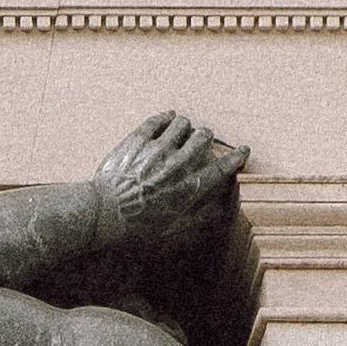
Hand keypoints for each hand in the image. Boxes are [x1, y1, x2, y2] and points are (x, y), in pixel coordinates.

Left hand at [94, 110, 247, 254]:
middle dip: (206, 137)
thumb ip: (197, 216)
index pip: (221, 168)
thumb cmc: (136, 226)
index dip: (235, 158)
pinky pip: (157, 120)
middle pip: (203, 139)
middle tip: (203, 138)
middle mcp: (176, 166)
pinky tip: (168, 117)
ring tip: (183, 129)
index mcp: (187, 188)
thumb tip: (220, 210)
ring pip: (182, 125)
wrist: (103, 213)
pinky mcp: (137, 141)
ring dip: (185, 126)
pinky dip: (166, 117)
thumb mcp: (170, 228)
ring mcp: (156, 150)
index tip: (243, 150)